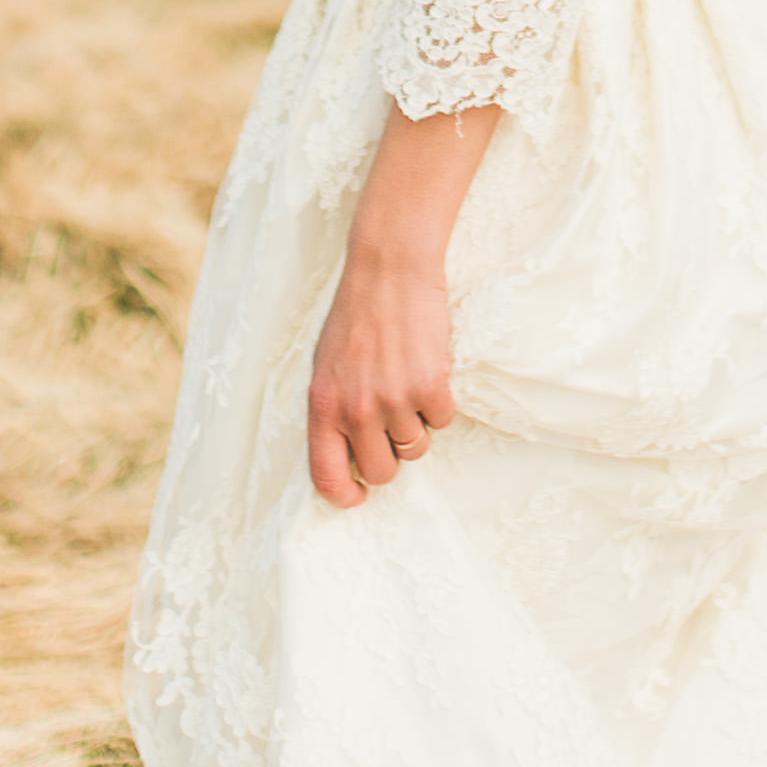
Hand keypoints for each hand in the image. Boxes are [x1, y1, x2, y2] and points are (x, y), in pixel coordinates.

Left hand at [306, 237, 458, 509]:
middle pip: (383, 471)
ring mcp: (394, 400)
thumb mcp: (326, 367)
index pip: (327, 476)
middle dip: (391, 456)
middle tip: (394, 425)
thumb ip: (334, 412)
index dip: (346, 495)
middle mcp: (356, 410)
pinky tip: (427, 370)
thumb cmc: (355, 317)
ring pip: (416, 447)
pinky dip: (440, 403)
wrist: (389, 271)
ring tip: (407, 383)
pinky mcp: (430, 387)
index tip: (359, 494)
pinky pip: (443, 420)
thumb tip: (347, 457)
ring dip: (417, 424)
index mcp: (323, 406)